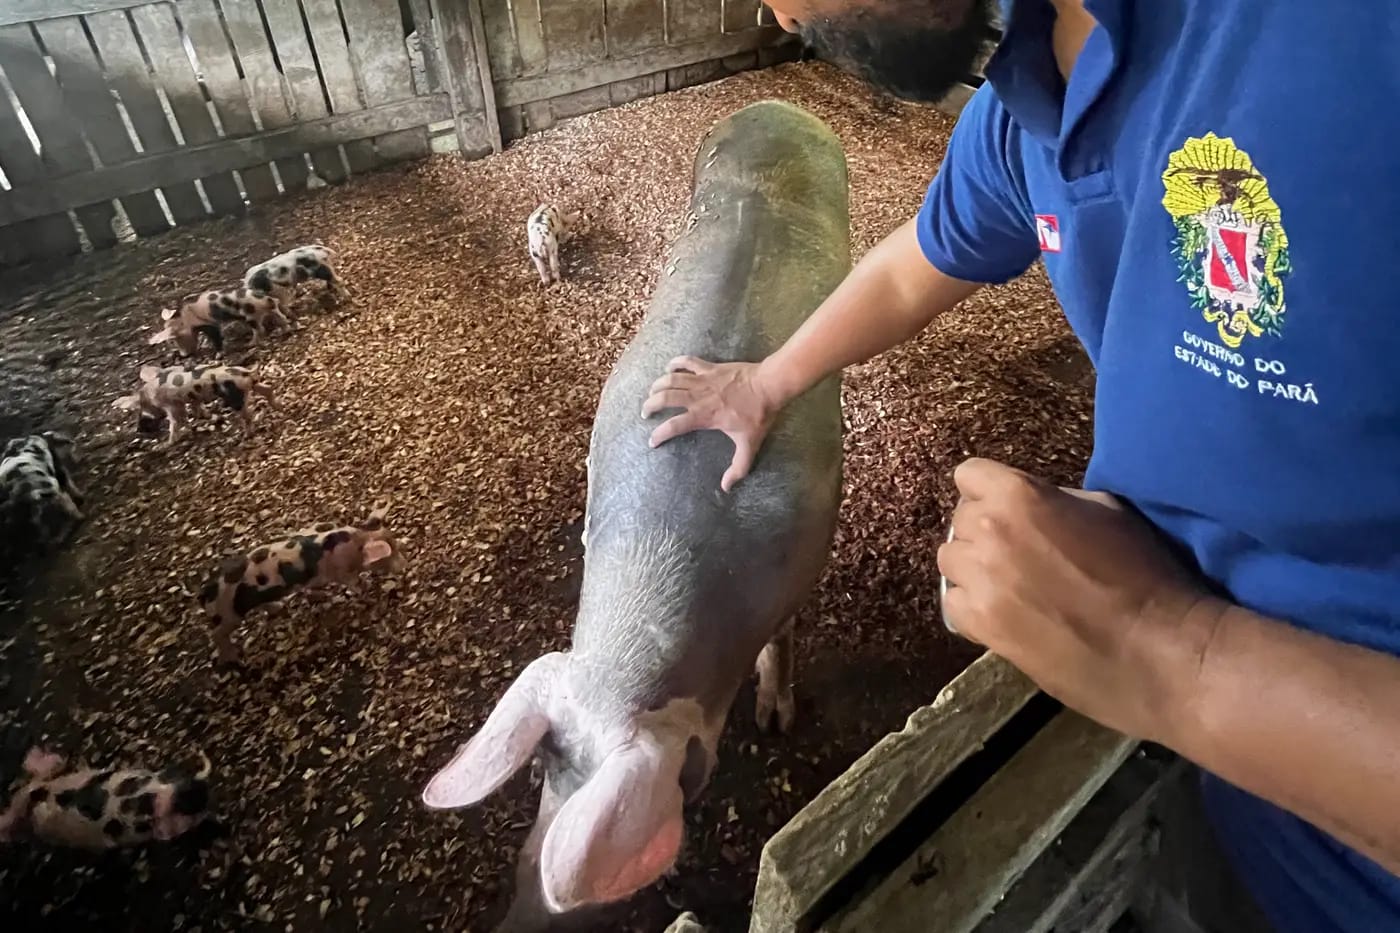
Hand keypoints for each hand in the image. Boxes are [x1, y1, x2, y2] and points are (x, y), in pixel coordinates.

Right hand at [641, 356, 781, 491]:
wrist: (769, 386)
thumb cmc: (758, 415)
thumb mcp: (749, 445)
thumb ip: (738, 468)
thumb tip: (726, 487)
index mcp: (704, 416)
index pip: (674, 426)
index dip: (659, 434)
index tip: (652, 441)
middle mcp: (698, 397)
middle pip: (665, 398)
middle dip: (651, 404)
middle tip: (646, 411)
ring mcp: (703, 380)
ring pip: (672, 379)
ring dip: (658, 385)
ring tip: (652, 391)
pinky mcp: (710, 368)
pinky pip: (688, 361)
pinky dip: (676, 363)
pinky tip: (669, 367)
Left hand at [936, 458, 1223, 744]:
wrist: (1155, 647)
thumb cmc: (1143, 572)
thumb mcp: (1106, 510)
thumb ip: (1054, 501)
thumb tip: (1035, 506)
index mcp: (1017, 495)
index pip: (969, 475)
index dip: (989, 491)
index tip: (1009, 510)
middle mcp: (988, 531)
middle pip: (961, 519)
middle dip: (985, 531)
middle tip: (1019, 554)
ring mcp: (979, 579)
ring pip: (951, 561)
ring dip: (974, 569)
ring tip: (1009, 586)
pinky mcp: (980, 624)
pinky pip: (952, 604)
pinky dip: (972, 609)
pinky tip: (1004, 616)